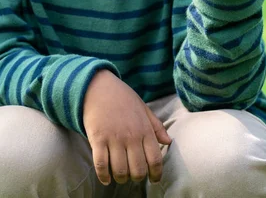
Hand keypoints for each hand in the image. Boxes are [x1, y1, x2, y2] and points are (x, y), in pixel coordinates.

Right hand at [83, 70, 171, 185]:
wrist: (99, 86)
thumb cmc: (122, 97)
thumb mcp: (143, 108)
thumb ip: (156, 126)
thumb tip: (168, 142)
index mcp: (144, 129)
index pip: (155, 159)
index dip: (156, 174)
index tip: (153, 179)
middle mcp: (131, 136)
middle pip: (138, 170)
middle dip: (137, 178)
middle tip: (133, 175)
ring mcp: (114, 138)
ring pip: (120, 171)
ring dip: (121, 178)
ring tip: (120, 175)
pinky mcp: (97, 139)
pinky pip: (101, 165)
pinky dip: (103, 176)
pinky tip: (106, 178)